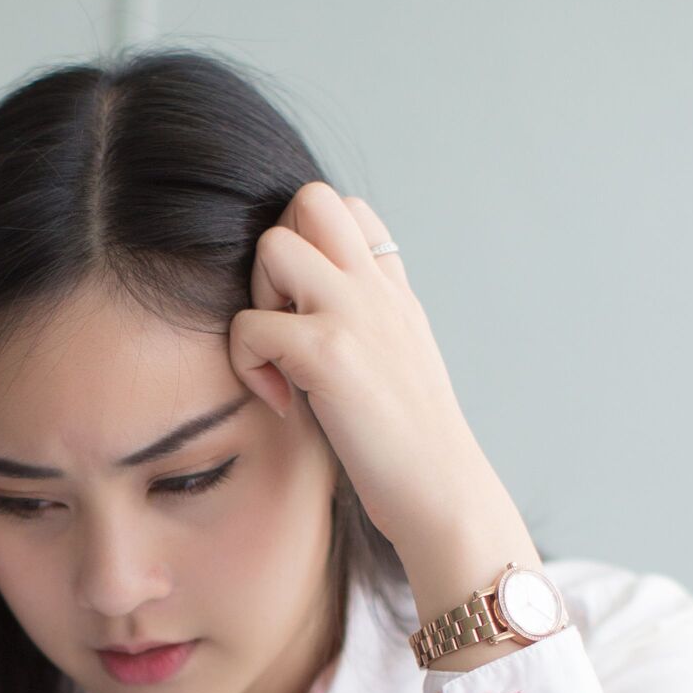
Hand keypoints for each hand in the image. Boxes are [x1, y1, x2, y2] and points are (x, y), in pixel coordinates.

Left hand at [227, 183, 523, 570]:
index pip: (347, 207)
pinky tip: (283, 401)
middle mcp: (378, 289)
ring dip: (257, 298)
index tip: (308, 308)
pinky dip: (249, 364)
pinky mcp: (329, 355)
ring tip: (280, 355)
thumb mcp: (399, 361)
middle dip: (277, 251)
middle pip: (310, 198)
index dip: (310, 244)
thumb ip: (367, 322)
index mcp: (393, 290)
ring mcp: (356, 315)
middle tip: (283, 319)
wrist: (443, 494)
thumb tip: (312, 311)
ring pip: (273, 245)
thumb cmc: (411, 446)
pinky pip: (251, 325)